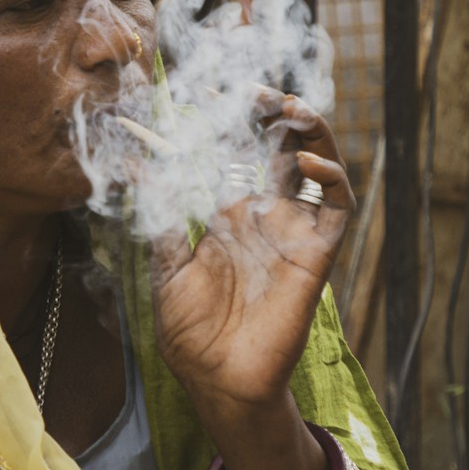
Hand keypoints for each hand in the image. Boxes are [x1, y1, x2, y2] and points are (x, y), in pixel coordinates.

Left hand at [149, 96, 353, 412]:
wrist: (220, 381)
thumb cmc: (191, 333)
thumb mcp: (164, 268)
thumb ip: (158, 215)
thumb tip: (132, 164)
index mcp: (227, 214)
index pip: (233, 152)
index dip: (228, 119)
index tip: (208, 89)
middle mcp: (264, 215)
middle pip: (277, 148)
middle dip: (270, 112)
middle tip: (253, 88)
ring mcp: (292, 231)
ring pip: (315, 166)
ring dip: (310, 132)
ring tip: (290, 107)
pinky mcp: (316, 253)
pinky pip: (336, 207)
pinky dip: (331, 178)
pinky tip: (308, 163)